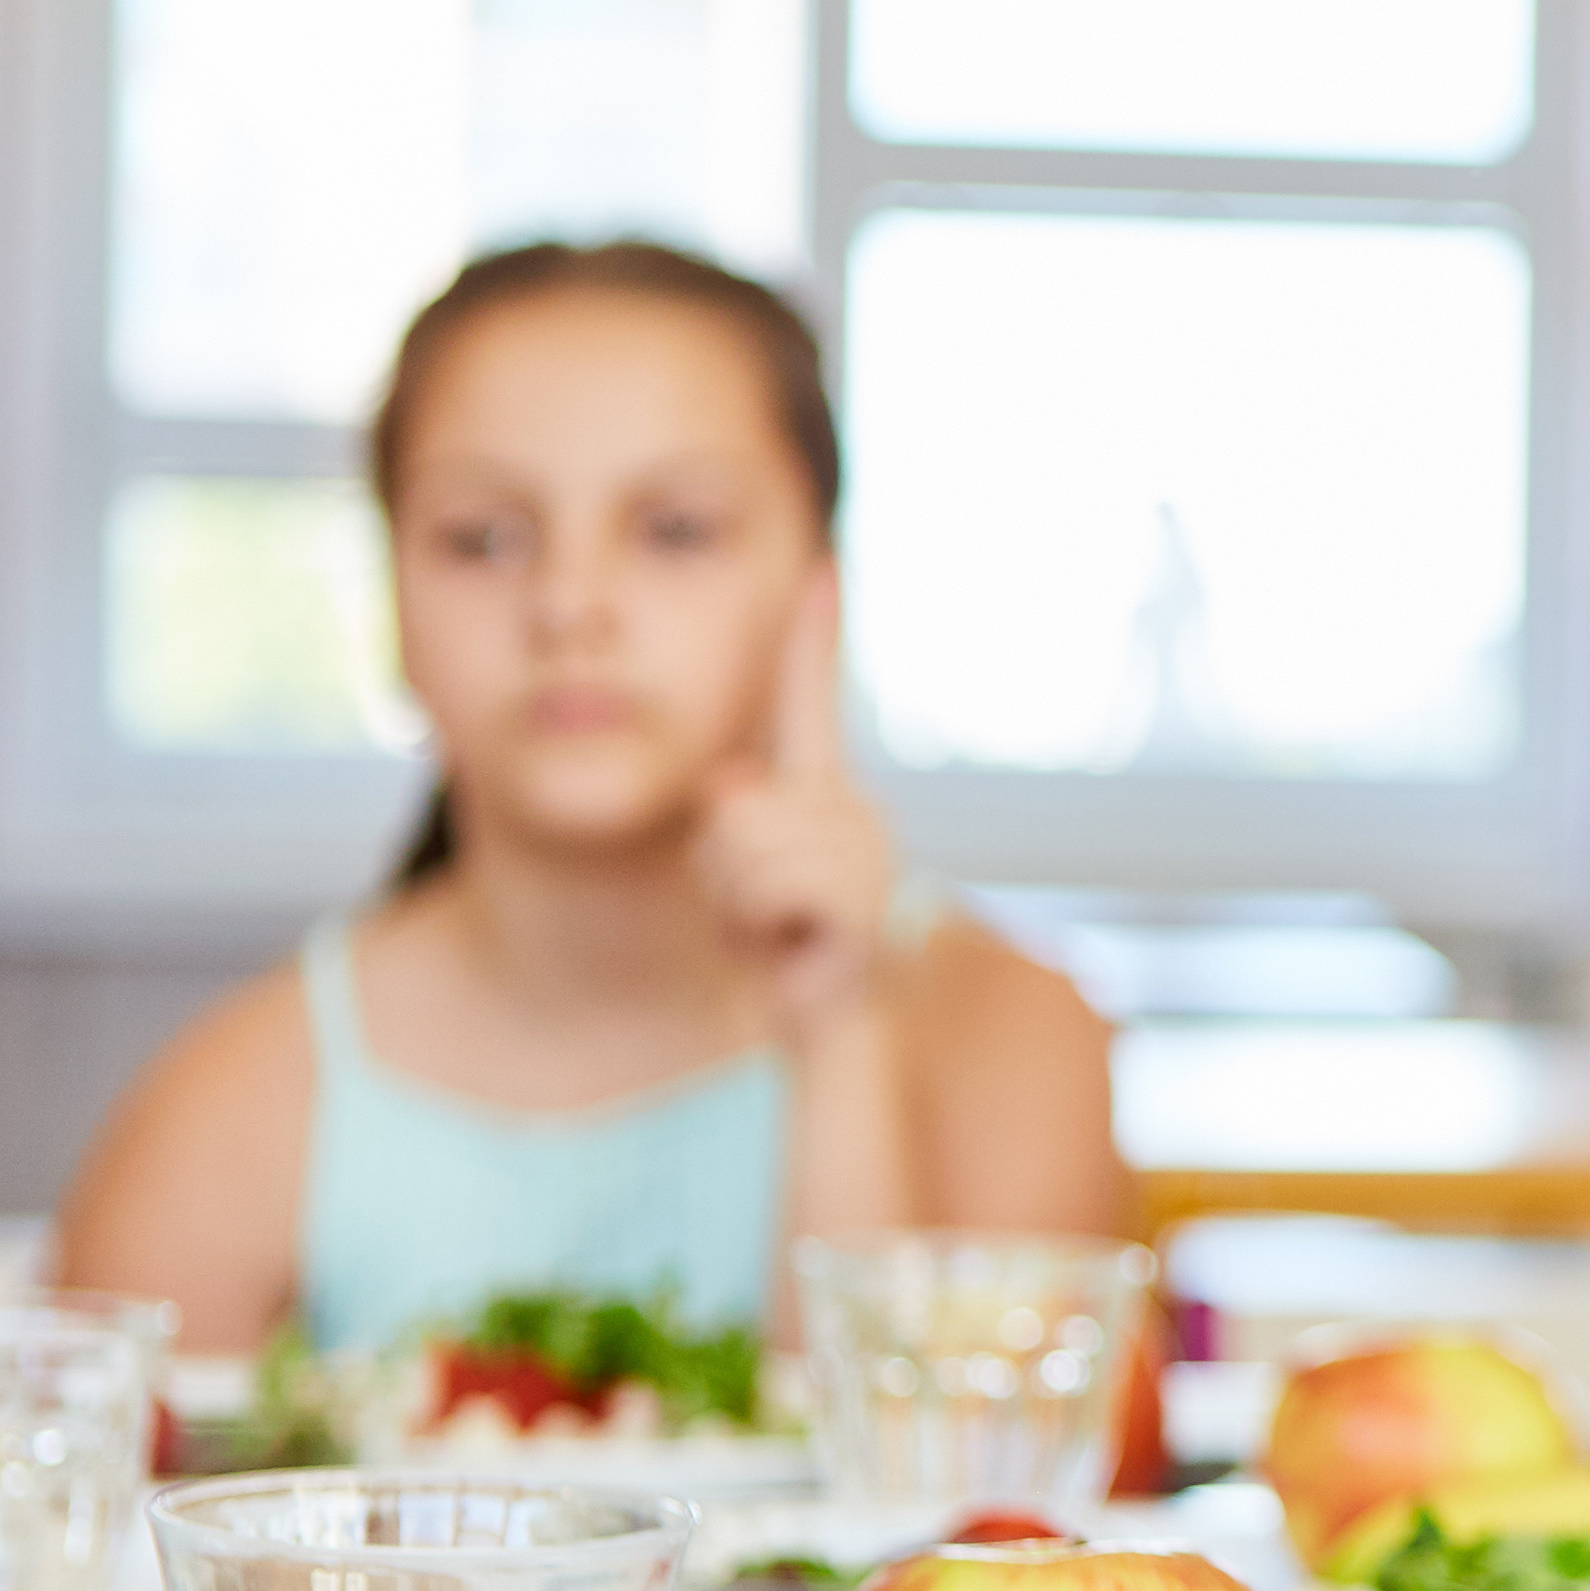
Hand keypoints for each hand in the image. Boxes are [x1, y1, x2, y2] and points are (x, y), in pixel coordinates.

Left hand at [694, 572, 897, 1044]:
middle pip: (736, 804)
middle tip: (760, 912)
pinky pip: (770, 887)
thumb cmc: (780, 940)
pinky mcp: (863, 905)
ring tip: (774, 929)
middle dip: (721, 867)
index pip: (812, 703)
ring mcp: (868, 858)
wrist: (824, 1020)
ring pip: (744, 844)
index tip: (821, 570)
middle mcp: (859, 813)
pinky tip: (792, 948)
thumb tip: (732, 787)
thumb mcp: (738, 866)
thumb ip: (736, 815)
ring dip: (735, 902)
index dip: (813, 638)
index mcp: (827, 794)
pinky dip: (758, 926)